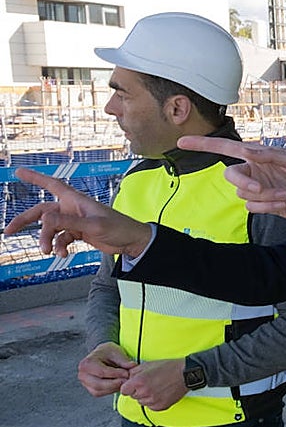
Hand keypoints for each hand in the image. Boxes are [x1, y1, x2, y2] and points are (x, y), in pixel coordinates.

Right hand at [5, 169, 153, 257]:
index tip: (19, 172)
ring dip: (46, 240)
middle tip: (9, 231)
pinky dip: (59, 246)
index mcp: (76, 200)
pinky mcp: (78, 233)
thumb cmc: (119, 228)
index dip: (35, 178)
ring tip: (49, 251)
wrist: (132, 242)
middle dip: (25, 221)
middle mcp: (72, 208)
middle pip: (42, 212)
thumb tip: (45, 220)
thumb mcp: (94, 225)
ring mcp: (74, 221)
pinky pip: (60, 239)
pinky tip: (62, 254)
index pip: (52, 185)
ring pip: (50, 229)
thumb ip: (69, 223)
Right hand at [78, 343, 134, 396]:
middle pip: (99, 384)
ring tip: (123, 381)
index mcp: (87, 363)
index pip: (102, 372)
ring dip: (113, 388)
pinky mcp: (90, 389)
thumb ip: (124, 360)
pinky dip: (110, 390)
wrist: (102, 356)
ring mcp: (85, 383)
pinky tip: (118, 384)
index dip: (116, 374)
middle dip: (115, 383)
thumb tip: (133, 366)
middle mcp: (83, 374)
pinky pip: (100, 393)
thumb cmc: (107, 353)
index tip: (127, 373)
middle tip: (127, 380)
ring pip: (99, 391)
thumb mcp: (116, 352)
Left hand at [122, 359, 186, 410]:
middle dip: (138, 390)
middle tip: (149, 383)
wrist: (186, 374)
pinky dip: (154, 401)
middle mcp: (145, 393)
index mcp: (140, 381)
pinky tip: (160, 393)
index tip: (133, 384)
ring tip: (156, 387)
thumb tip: (128, 378)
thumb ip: (134, 372)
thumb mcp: (148, 364)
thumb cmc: (169, 367)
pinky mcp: (160, 407)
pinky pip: (151, 406)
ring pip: (142, 402)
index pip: (124, 390)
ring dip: (146, 396)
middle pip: (133, 396)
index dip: (128, 386)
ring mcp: (153, 401)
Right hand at [176, 136, 285, 240]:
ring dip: (263, 197)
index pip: (227, 148)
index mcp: (260, 155)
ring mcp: (258, 188)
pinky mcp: (263, 205)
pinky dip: (266, 207)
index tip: (182, 143)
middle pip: (230, 176)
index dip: (204, 145)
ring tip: (283, 196)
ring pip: (241, 194)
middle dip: (245, 184)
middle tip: (263, 188)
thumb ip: (270, 155)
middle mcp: (255, 170)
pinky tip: (282, 204)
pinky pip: (251, 207)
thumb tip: (248, 150)